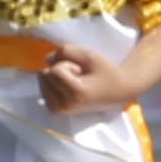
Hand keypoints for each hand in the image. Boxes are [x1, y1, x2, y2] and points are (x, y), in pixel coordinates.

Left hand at [33, 44, 151, 118]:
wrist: (118, 92)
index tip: (83, 72)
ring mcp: (59, 110)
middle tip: (80, 77)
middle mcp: (65, 106)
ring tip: (76, 82)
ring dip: (57, 77)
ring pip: (42, 80)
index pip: (55, 70)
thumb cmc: (106, 73)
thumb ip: (67, 51)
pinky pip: (42, 88)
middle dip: (61, 70)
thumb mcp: (91, 56)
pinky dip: (53, 83)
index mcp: (77, 95)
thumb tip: (47, 59)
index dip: (69, 65)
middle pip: (45, 74)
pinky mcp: (55, 110)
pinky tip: (68, 87)